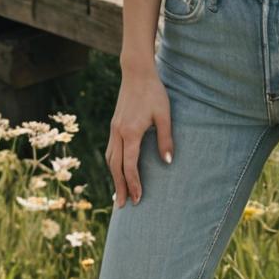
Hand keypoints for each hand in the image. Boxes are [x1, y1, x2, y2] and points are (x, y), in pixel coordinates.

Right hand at [105, 67, 173, 207]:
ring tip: (118, 193)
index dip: (134, 184)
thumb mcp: (164, 114)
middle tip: (122, 206)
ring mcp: (114, 128)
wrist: (137, 73)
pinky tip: (118, 169)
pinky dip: (113, 164)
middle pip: (115, 167)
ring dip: (114, 177)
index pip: (130, 166)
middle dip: (119, 187)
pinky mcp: (114, 124)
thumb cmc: (153, 92)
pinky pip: (111, 150)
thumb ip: (166, 138)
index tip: (138, 199)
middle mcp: (118, 133)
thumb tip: (168, 162)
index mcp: (130, 132)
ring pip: (110, 159)